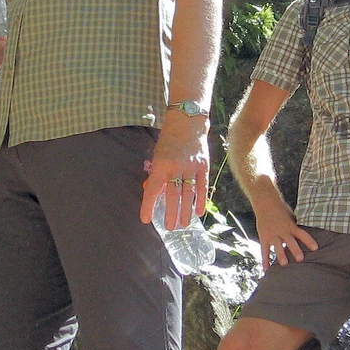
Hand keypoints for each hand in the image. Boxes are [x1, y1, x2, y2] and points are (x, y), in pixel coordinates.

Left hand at [141, 116, 209, 230]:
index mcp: (161, 164)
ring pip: (188, 193)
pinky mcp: (203, 166)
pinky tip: (199, 212)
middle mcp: (176, 167)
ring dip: (186, 211)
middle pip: (173, 195)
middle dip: (170, 213)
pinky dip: (201, 200)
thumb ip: (156, 174)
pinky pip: (202, 186)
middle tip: (169, 227)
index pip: (152, 189)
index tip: (145, 219)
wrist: (187, 122)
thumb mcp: (157, 155)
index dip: (148, 205)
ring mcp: (191, 167)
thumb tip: (151, 192)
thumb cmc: (169, 140)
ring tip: (184, 224)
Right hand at [253, 198, 317, 267]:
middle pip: (290, 241)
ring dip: (280, 255)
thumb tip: (307, 235)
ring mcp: (272, 235)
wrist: (265, 203)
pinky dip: (265, 260)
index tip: (315, 248)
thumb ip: (296, 227)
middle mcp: (282, 231)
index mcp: (291, 226)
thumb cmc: (281, 210)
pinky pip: (264, 250)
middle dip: (295, 250)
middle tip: (300, 259)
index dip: (308, 241)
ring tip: (284, 264)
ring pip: (277, 246)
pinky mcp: (264, 238)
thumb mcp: (291, 216)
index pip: (302, 234)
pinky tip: (267, 269)